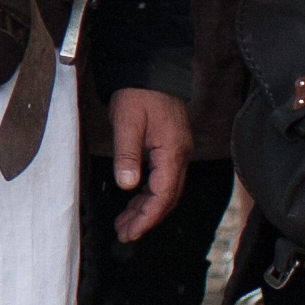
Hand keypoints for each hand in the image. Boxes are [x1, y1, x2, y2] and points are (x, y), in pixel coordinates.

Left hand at [106, 85, 191, 242]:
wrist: (151, 70)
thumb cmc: (138, 94)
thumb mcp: (126, 121)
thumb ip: (127, 154)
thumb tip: (128, 185)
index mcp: (172, 151)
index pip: (163, 195)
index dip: (147, 217)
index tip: (131, 232)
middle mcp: (179, 156)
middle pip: (168, 198)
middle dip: (147, 219)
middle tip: (124, 234)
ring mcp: (176, 153)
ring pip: (166, 191)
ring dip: (147, 209)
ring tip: (125, 224)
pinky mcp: (170, 150)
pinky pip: (162, 180)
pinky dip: (148, 195)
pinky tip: (134, 202)